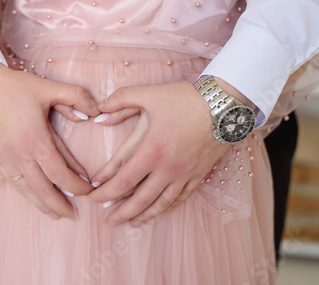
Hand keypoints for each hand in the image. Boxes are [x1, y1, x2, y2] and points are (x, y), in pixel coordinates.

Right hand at [0, 63, 100, 218]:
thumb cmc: (14, 86)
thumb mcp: (48, 88)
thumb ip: (75, 97)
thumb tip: (95, 112)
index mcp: (35, 140)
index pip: (60, 173)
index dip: (76, 186)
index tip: (89, 191)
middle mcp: (19, 154)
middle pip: (43, 189)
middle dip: (60, 204)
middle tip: (74, 215)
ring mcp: (5, 158)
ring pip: (26, 189)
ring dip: (42, 204)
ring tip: (55, 214)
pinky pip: (12, 182)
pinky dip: (24, 193)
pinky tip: (31, 196)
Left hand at [88, 81, 229, 226]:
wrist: (225, 105)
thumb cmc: (185, 98)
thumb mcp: (149, 94)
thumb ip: (119, 101)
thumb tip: (98, 113)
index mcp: (151, 150)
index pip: (122, 179)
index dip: (105, 191)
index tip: (93, 195)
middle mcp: (167, 168)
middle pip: (139, 199)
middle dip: (119, 211)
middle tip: (106, 220)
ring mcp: (184, 174)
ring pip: (159, 203)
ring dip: (141, 215)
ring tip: (128, 223)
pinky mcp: (198, 175)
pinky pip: (179, 198)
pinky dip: (165, 208)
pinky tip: (157, 212)